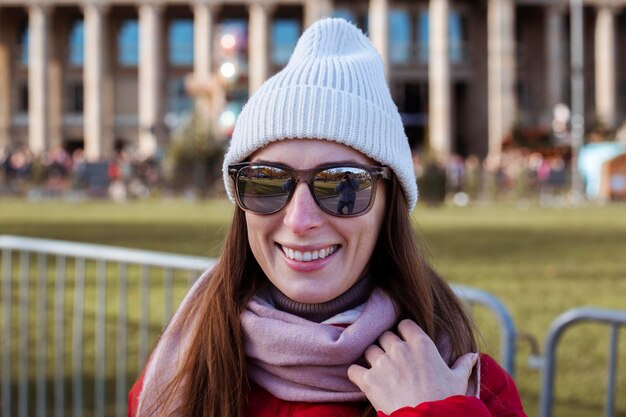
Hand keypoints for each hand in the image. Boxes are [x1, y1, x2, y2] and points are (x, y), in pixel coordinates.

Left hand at [347, 319, 477, 414]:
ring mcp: (383, 363)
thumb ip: (463, 365)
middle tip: (392, 361)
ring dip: (372, 360)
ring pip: (369, 350)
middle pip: (385, 336)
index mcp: (422, 344)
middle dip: (387, 347)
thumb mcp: (458, 381)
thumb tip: (473, 355)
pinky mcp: (369, 379)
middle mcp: (400, 349)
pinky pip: (354, 369)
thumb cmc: (446, 401)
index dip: (403, 334)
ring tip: (380, 373)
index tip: (405, 343)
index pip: (404, 325)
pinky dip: (356, 374)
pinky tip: (363, 380)